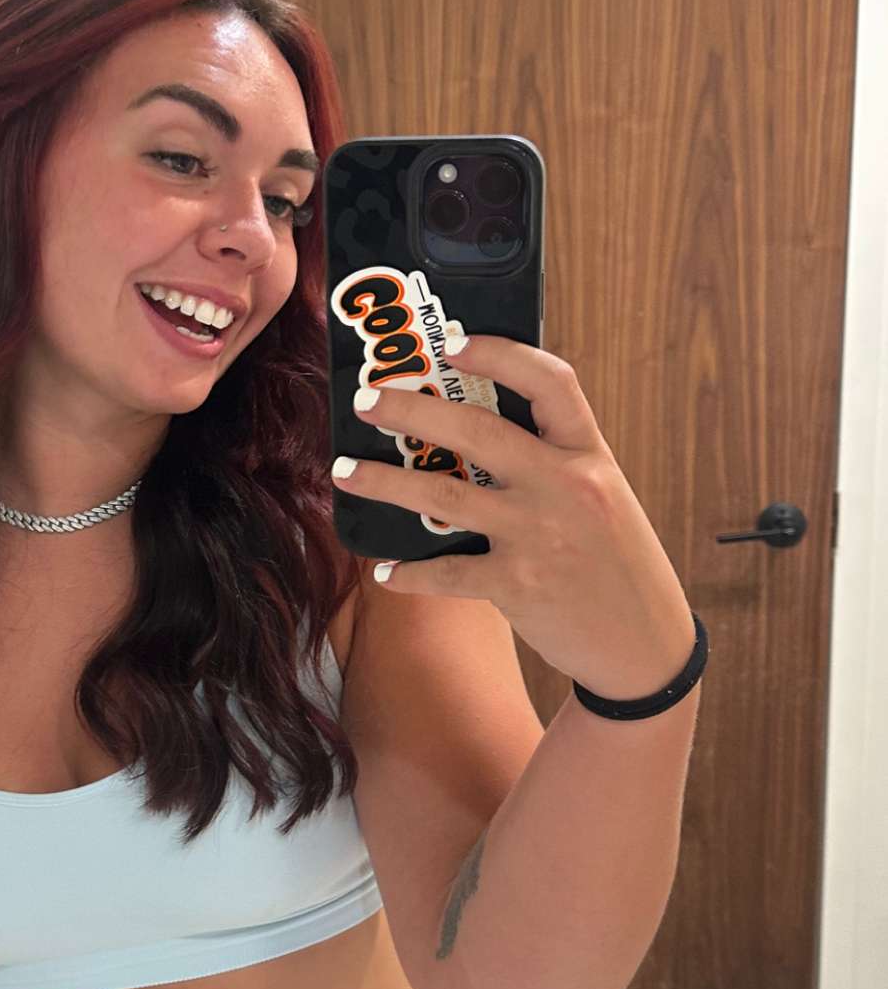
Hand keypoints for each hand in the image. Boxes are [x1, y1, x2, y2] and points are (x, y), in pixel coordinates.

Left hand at [332, 330, 695, 702]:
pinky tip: (384, 571)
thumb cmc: (615, 562)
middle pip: (476, 430)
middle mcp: (566, 487)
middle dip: (411, 410)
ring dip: (383, 482)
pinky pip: (446, 573)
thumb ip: (552, 461)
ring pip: (443, 497)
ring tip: (343, 472)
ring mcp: (539, 536)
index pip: (552, 382)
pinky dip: (409, 574)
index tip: (453, 342)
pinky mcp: (518, 585)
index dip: (500, 354)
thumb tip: (474, 429)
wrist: (645, 646)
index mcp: (590, 455)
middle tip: (365, 400)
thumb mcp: (602, 495)